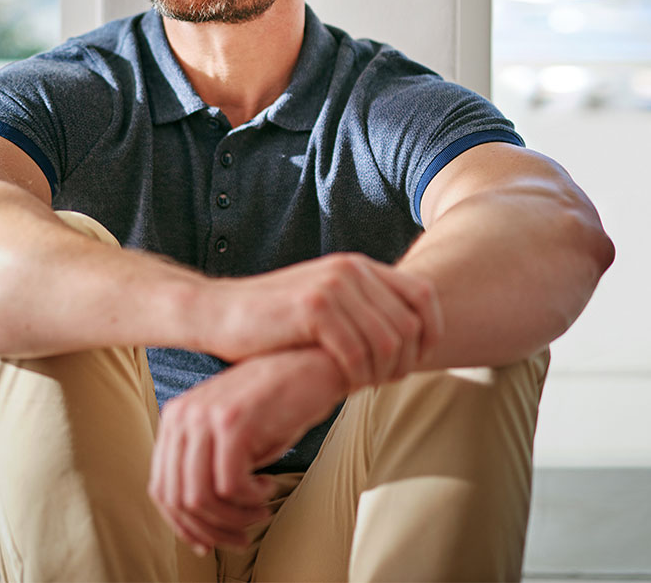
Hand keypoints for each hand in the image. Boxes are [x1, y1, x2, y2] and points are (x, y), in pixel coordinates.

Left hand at [148, 348, 344, 554]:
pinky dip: (250, 499)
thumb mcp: (229, 430)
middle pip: (177, 497)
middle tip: (241, 534)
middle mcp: (183, 414)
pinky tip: (269, 487)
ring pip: (200, 497)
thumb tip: (197, 520)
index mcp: (176, 416)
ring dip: (233, 518)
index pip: (161, 486)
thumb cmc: (276, 402)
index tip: (209, 542)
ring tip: (259, 512)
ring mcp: (206, 416)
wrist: (312, 365)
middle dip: (210, 529)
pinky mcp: (234, 422)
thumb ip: (205, 462)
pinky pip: (230, 486)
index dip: (183, 525)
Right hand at [209, 254, 443, 389]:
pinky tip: (342, 383)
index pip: (424, 294)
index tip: (415, 362)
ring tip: (360, 384)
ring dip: (380, 374)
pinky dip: (355, 376)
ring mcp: (332, 285)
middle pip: (410, 325)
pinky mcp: (312, 307)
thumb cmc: (276, 320)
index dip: (431, 333)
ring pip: (388, 343)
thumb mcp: (328, 305)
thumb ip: (365, 311)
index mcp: (359, 265)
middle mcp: (351, 268)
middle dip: (404, 363)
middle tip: (380, 382)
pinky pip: (356, 353)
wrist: (219, 313)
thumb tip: (414, 341)